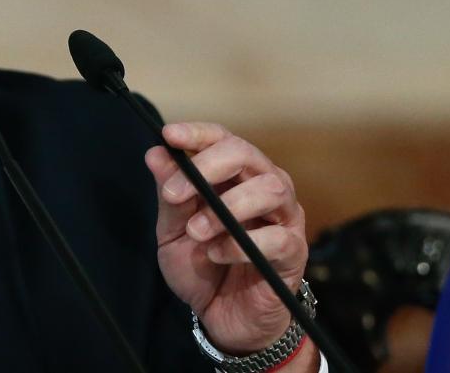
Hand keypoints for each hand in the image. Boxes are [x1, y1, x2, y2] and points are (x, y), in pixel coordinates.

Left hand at [144, 122, 307, 353]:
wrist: (222, 317)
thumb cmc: (202, 267)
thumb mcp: (173, 231)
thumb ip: (169, 195)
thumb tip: (155, 154)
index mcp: (234, 176)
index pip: (222, 139)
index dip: (197, 133)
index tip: (170, 136)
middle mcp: (264, 186)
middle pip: (246, 154)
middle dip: (208, 166)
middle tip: (176, 194)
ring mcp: (283, 217)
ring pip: (270, 188)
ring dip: (227, 207)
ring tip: (197, 232)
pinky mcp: (293, 251)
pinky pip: (276, 237)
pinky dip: (239, 245)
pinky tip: (216, 254)